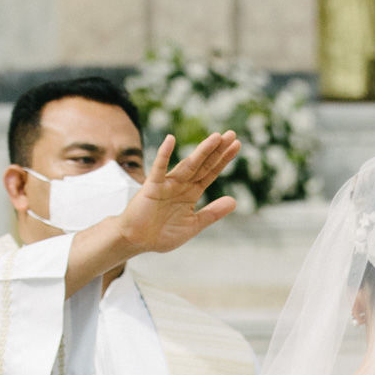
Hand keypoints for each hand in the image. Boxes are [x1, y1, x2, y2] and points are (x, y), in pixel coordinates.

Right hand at [114, 132, 243, 254]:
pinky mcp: (152, 187)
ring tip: (217, 137)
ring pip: (188, 164)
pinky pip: (159, 169)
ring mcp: (167, 184)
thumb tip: (235, 201)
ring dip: (202, 151)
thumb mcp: (193, 224)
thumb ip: (212, 213)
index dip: (223, 160)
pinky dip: (164, 155)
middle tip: (232, 134)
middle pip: (203, 164)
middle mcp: (181, 185)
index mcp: (191, 193)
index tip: (237, 145)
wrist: (137, 241)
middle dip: (217, 150)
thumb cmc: (162, 234)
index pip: (210, 172)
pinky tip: (170, 140)